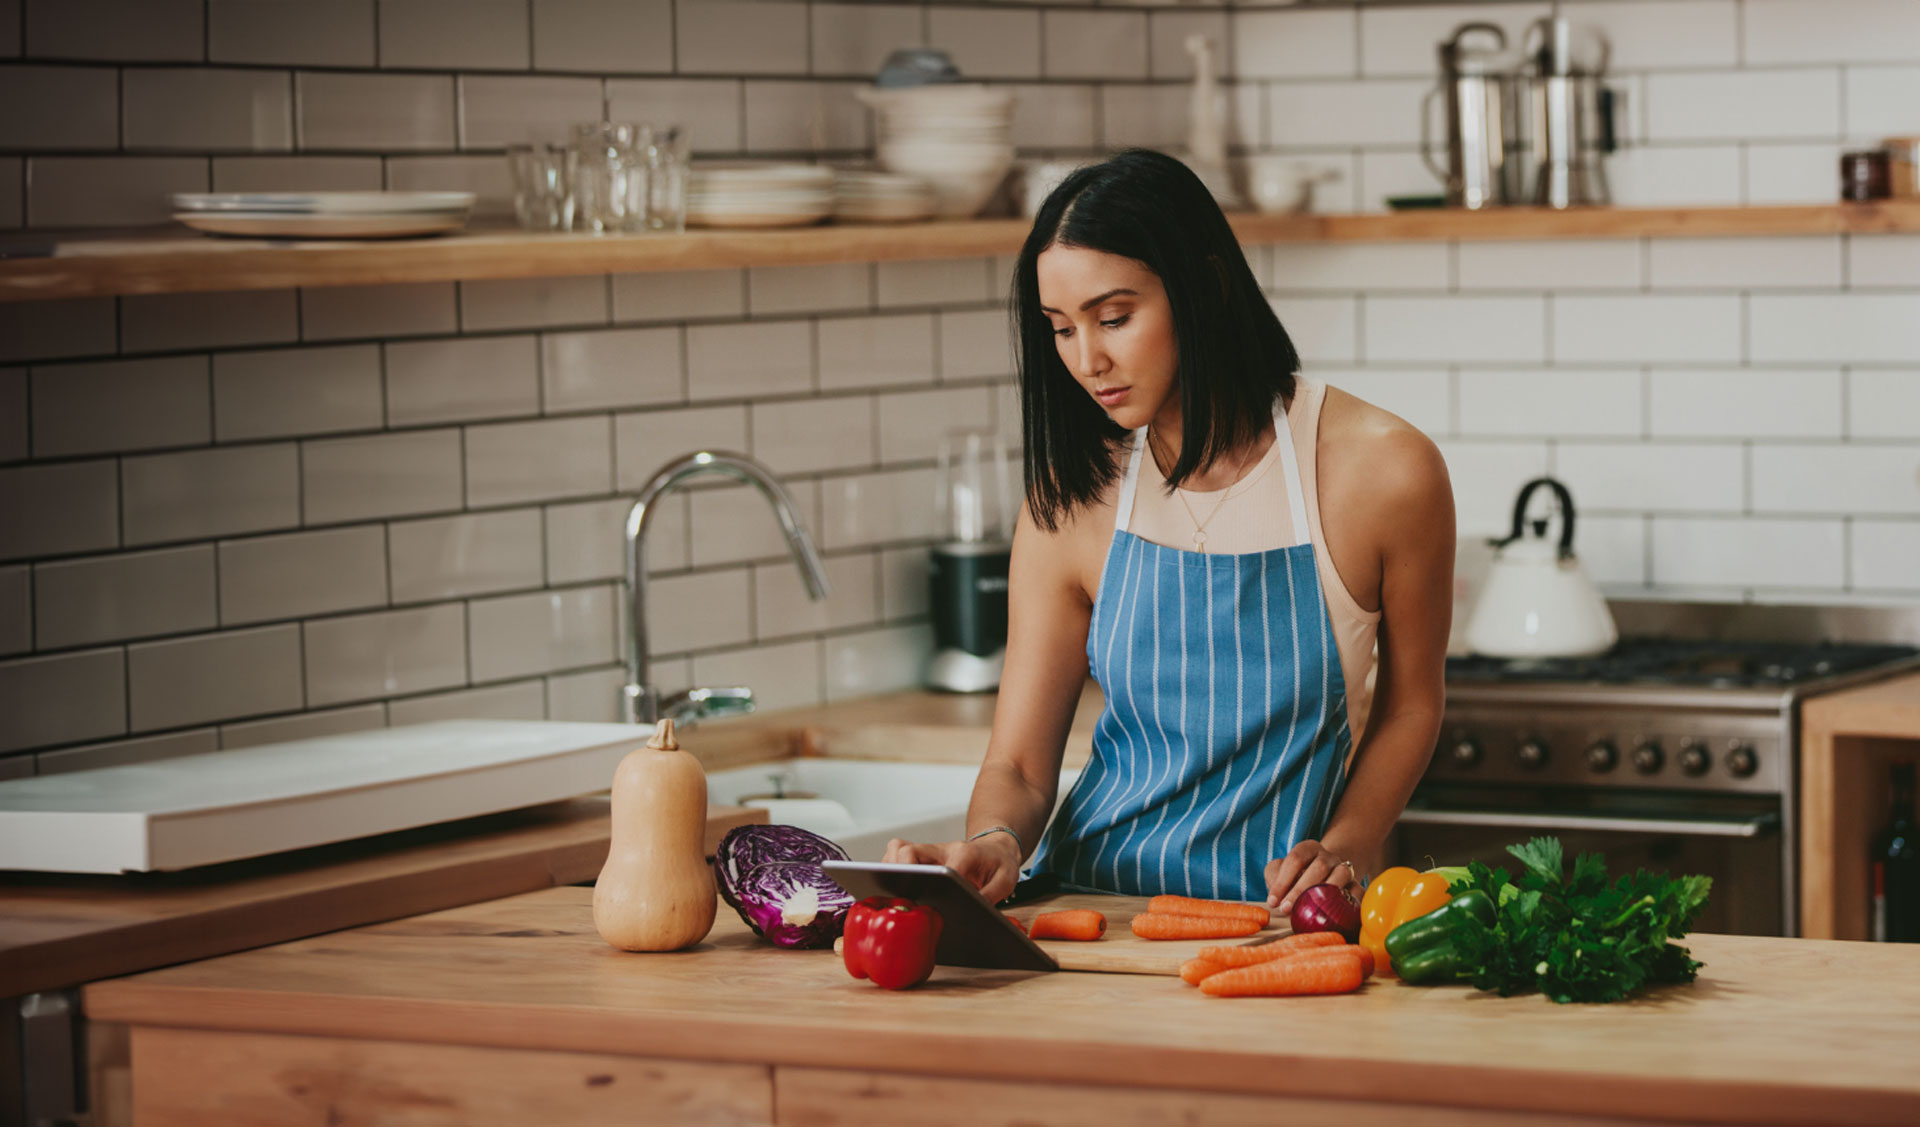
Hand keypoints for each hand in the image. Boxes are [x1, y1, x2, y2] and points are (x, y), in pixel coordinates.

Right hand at [882, 835, 1023, 904]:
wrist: (995, 848)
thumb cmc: (998, 863)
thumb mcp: (1006, 879)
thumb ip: (991, 895)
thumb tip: (973, 910)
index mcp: (964, 854)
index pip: (945, 867)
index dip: (934, 882)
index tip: (926, 899)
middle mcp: (941, 850)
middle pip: (908, 850)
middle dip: (899, 870)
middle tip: (899, 893)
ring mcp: (928, 852)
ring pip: (897, 850)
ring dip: (889, 868)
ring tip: (888, 890)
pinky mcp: (919, 857)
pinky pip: (895, 855)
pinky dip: (888, 868)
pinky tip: (890, 887)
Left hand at [1263, 839, 1364, 914]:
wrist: (1323, 877)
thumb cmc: (1295, 877)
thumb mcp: (1279, 872)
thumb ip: (1273, 877)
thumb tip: (1276, 897)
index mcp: (1309, 848)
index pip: (1296, 858)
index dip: (1283, 881)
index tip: (1273, 902)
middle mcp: (1329, 856)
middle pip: (1319, 867)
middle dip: (1300, 890)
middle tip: (1286, 909)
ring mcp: (1345, 869)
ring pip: (1342, 874)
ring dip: (1325, 894)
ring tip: (1310, 911)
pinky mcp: (1357, 886)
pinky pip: (1358, 891)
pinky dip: (1351, 902)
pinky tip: (1337, 915)